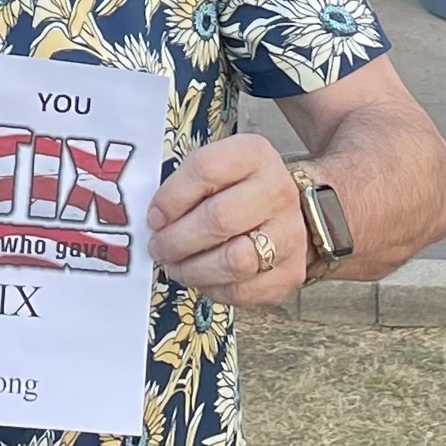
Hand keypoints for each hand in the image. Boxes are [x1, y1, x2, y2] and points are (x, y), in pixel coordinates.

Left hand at [148, 133, 307, 307]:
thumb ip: (183, 185)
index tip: (154, 217)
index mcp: (254, 155)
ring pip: (234, 262)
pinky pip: (246, 290)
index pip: (205, 170)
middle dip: (177, 240)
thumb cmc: (237, 187)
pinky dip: (215, 289)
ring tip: (175, 267)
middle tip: (158, 248)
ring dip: (193, 270)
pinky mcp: (292, 271)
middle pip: (219, 220)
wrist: (289, 208)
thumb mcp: (214, 167)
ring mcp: (291, 233)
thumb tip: (155, 221)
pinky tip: (202, 279)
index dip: (171, 198)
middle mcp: (278, 191)